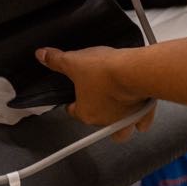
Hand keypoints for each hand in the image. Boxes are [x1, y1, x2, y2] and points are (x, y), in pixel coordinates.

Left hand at [36, 46, 154, 141]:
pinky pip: (142, 122)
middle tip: (97, 98)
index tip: (73, 97)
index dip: (72, 103)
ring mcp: (127, 119)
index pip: (74, 112)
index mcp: (87, 113)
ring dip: (120, 123)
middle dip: (97, 114)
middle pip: (98, 122)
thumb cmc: (105, 71)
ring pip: (122, 129)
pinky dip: (142, 117)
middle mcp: (107, 121)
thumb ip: (56, 60)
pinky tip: (141, 107)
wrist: (133, 72)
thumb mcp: (74, 61)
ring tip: (119, 110)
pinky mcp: (144, 113)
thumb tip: (42, 55)